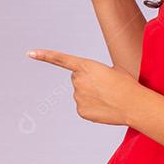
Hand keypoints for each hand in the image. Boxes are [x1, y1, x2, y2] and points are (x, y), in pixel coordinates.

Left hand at [26, 48, 141, 125]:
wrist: (134, 104)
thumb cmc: (127, 84)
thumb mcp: (112, 70)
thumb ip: (95, 73)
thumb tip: (90, 87)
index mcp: (87, 66)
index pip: (61, 59)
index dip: (45, 55)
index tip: (30, 53)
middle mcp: (78, 81)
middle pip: (76, 78)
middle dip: (87, 81)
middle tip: (105, 86)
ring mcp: (78, 97)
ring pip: (81, 93)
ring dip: (91, 94)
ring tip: (108, 97)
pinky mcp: (81, 111)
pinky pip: (84, 107)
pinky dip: (92, 107)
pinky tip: (105, 107)